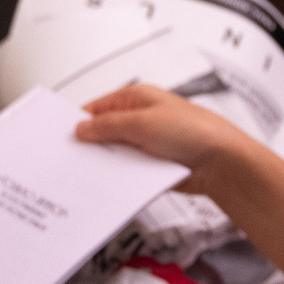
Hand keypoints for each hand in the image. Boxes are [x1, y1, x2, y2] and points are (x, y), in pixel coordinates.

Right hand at [76, 84, 267, 205]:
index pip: (97, 107)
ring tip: (84, 173)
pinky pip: (127, 170)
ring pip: (114, 153)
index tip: (60, 135)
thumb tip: (82, 128)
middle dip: (90, 144)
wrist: (223, 163)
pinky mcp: (151, 165)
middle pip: (104, 131)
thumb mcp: (143, 123)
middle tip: (69, 157)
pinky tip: (107, 184)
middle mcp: (140, 119)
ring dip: (104, 162)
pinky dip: (118, 176)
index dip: (79, 121)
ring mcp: (146, 143)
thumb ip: (109, 126)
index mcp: (137, 99)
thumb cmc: (196, 132)